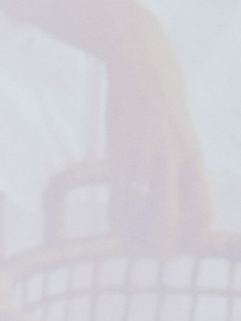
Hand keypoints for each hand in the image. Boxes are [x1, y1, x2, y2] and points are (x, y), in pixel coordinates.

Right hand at [102, 8, 211, 244]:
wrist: (140, 64)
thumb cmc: (160, 100)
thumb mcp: (180, 133)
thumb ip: (179, 163)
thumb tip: (172, 195)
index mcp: (194, 158)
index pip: (203, 212)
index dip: (195, 239)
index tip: (183, 248)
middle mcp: (174, 162)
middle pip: (173, 222)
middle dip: (164, 248)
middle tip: (156, 256)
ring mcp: (145, 159)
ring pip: (142, 216)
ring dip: (136, 239)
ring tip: (132, 244)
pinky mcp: (118, 153)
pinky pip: (117, 198)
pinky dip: (117, 219)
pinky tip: (117, 224)